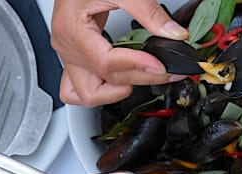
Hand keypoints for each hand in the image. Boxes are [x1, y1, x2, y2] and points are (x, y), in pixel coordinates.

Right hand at [52, 0, 188, 106]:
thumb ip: (149, 12)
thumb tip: (174, 34)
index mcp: (72, 30)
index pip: (105, 63)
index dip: (136, 67)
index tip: (161, 66)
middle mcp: (67, 46)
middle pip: (102, 82)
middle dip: (138, 80)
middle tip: (166, 73)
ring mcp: (68, 54)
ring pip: (85, 94)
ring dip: (113, 92)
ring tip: (140, 78)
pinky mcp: (74, 55)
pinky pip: (78, 88)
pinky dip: (101, 90)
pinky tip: (120, 80)